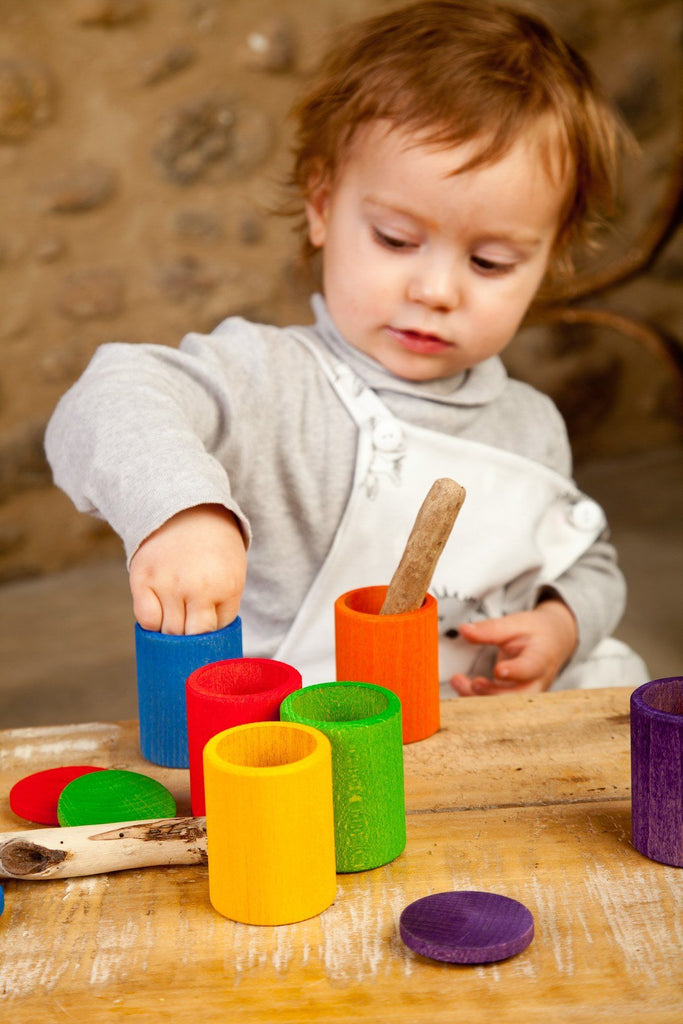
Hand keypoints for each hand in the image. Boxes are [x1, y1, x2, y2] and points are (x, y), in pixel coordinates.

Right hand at [129, 504, 247, 634]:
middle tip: (191, 629)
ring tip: (179, 615)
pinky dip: (153, 623)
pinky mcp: (142, 578)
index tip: (207, 634)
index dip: (211, 637)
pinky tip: (161, 611)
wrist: (188, 510)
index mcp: (226, 586)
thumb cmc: (215, 550)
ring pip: (168, 632)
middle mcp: (196, 587)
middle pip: (190, 637)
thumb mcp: (233, 576)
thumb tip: (207, 647)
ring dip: (172, 632)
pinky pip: (146, 620)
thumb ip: (223, 609)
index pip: (215, 633)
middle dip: (192, 639)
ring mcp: (167, 583)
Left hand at [450, 599, 577, 696]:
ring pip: (505, 706)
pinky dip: (476, 699)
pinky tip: (460, 685)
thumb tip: (464, 630)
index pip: (530, 668)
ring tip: (457, 681)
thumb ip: (490, 629)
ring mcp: (527, 695)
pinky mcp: (516, 701)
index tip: (498, 670)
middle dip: (495, 693)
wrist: (553, 643)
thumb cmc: (534, 633)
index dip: (515, 672)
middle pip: (518, 696)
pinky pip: (497, 707)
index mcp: (540, 658)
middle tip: (474, 683)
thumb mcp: (516, 623)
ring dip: (479, 698)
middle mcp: (536, 682)